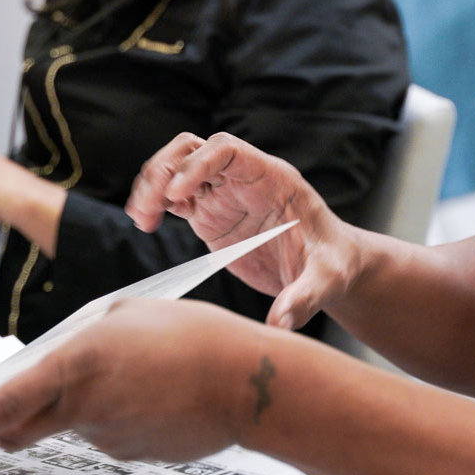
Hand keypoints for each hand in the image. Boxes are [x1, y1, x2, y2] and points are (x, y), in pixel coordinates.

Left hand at [0, 298, 265, 461]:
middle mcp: (85, 406)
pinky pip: (110, 433)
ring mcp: (108, 438)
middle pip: (19, 428)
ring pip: (74, 422)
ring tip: (139, 374)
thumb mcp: (129, 313)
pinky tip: (158, 395)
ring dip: (85, 403)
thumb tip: (68, 361)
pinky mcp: (133, 456)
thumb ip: (87, 337)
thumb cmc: (197, 336)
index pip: (0, 404)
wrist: (250, 382)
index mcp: (78, 362)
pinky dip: (121, 416)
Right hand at [127, 132, 359, 329]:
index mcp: (272, 179)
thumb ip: (303, 298)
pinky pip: (174, 195)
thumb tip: (280, 325)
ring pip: (177, 167)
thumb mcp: (326, 281)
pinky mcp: (210, 215)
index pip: (227, 149)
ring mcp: (224, 195)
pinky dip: (154, 202)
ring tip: (141, 218)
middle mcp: (244, 179)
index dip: (198, 163)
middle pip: (193, 150)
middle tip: (149, 208)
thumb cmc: (333, 266)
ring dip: (152, 184)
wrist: (327, 270)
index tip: (178, 193)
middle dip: (165, 170)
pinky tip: (146, 223)